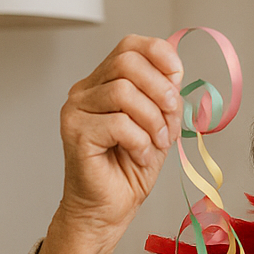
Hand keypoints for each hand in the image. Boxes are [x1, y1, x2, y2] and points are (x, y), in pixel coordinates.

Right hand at [54, 34, 183, 240]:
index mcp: (105, 82)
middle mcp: (86, 90)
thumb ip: (166, 97)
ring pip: (124, 92)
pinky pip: (119, 123)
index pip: (129, 45)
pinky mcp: (75, 131)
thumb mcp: (160, 126)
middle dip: (161, 90)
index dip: (159, 53)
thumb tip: (175, 71)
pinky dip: (140, 142)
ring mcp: (76, 109)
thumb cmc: (130, 169)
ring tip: (156, 144)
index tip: (178, 75)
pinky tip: (140, 156)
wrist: (109, 207)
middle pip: (127, 62)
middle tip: (171, 119)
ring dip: (153, 121)